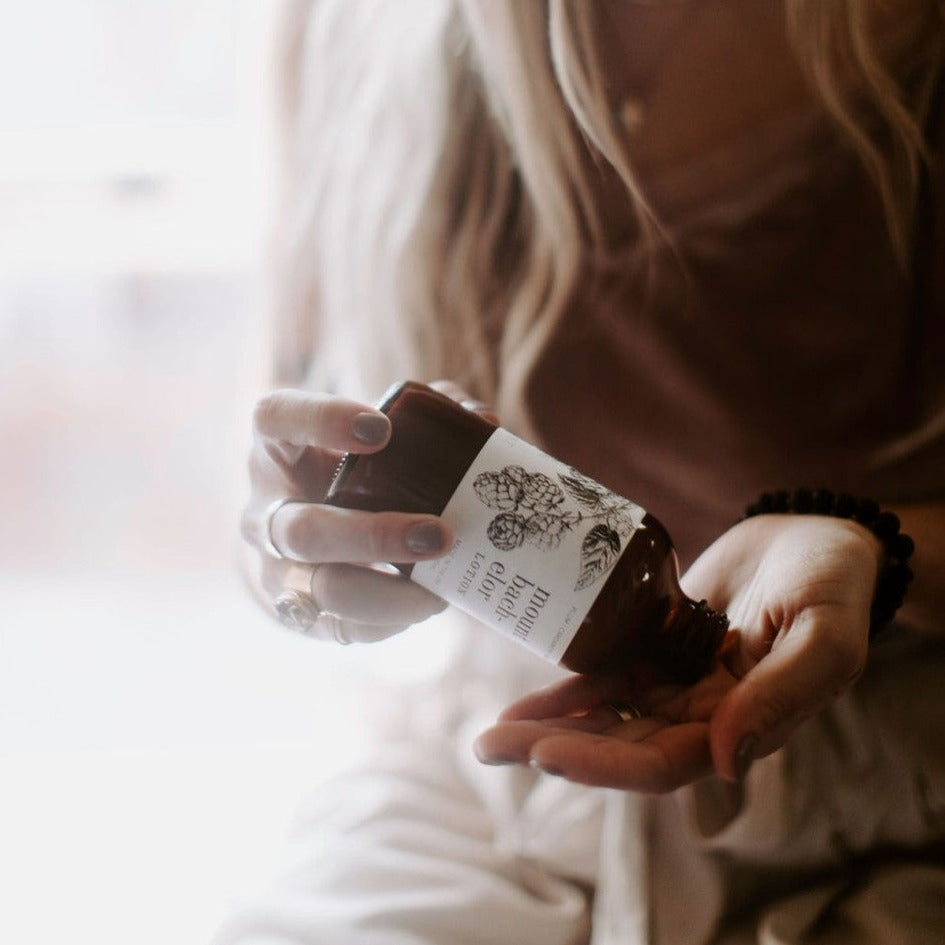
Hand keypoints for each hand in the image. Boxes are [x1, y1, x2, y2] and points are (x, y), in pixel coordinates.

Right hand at [242, 386, 462, 643]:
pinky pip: (340, 627)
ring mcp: (276, 567)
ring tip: (442, 588)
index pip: (277, 418)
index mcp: (276, 444)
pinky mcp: (300, 611)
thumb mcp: (381, 429)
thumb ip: (429, 414)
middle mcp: (265, 508)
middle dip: (374, 538)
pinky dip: (390, 620)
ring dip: (389, 593)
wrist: (324, 527)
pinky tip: (427, 601)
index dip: (321, 420)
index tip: (381, 428)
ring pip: (322, 589)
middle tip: (439, 533)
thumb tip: (481, 420)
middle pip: (303, 532)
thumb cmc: (360, 464)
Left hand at [474, 514, 882, 789]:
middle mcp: (702, 715)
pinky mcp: (655, 646)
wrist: (814, 538)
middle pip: (619, 747)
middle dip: (554, 750)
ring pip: (604, 717)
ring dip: (548, 727)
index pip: (663, 761)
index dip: (603, 763)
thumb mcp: (825, 637)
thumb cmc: (833, 585)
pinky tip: (522, 699)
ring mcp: (675, 682)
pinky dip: (566, 691)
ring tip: (488, 734)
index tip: (544, 753)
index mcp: (742, 724)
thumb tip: (723, 760)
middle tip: (488, 747)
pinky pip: (605, 676)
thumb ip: (780, 698)